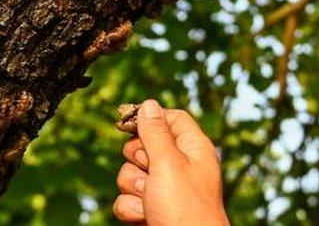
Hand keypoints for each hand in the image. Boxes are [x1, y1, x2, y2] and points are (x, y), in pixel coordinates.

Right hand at [114, 100, 229, 224]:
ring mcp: (164, 189)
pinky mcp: (150, 209)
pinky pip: (126, 199)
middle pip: (143, 145)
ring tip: (152, 201)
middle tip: (151, 172)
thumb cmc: (185, 209)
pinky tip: (146, 216)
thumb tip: (148, 104)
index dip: (148, 118)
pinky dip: (131, 208)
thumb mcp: (169, 163)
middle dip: (137, 160)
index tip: (125, 123)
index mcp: (193, 147)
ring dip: (134, 188)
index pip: (170, 118)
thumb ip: (155, 133)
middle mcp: (179, 165)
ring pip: (129, 174)